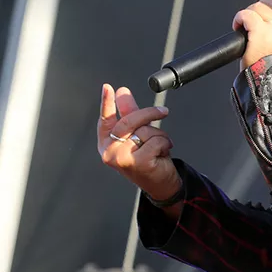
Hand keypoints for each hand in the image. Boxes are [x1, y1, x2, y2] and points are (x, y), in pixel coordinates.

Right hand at [98, 84, 180, 201]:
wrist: (160, 183)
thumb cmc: (148, 159)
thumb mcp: (138, 134)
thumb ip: (129, 113)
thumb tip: (122, 92)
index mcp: (107, 143)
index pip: (106, 119)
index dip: (107, 103)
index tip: (107, 88)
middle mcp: (110, 151)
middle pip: (129, 121)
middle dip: (149, 113)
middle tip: (163, 111)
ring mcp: (121, 158)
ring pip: (145, 131)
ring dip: (160, 136)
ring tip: (158, 147)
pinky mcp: (136, 162)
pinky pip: (156, 141)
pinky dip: (165, 144)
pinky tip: (161, 154)